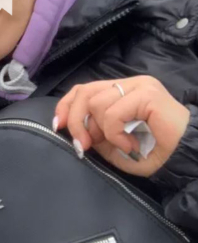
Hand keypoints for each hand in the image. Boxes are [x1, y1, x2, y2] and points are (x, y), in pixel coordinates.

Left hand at [54, 76, 189, 176]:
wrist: (187, 158)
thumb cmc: (156, 152)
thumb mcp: (115, 144)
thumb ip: (95, 134)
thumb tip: (72, 130)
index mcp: (121, 91)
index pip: (84, 89)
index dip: (66, 106)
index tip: (58, 126)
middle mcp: (129, 84)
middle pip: (84, 91)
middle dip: (75, 121)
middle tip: (83, 145)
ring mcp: (139, 86)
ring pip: (96, 103)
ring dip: (102, 131)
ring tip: (121, 145)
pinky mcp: (147, 94)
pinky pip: (113, 113)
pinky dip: (115, 134)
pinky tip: (130, 144)